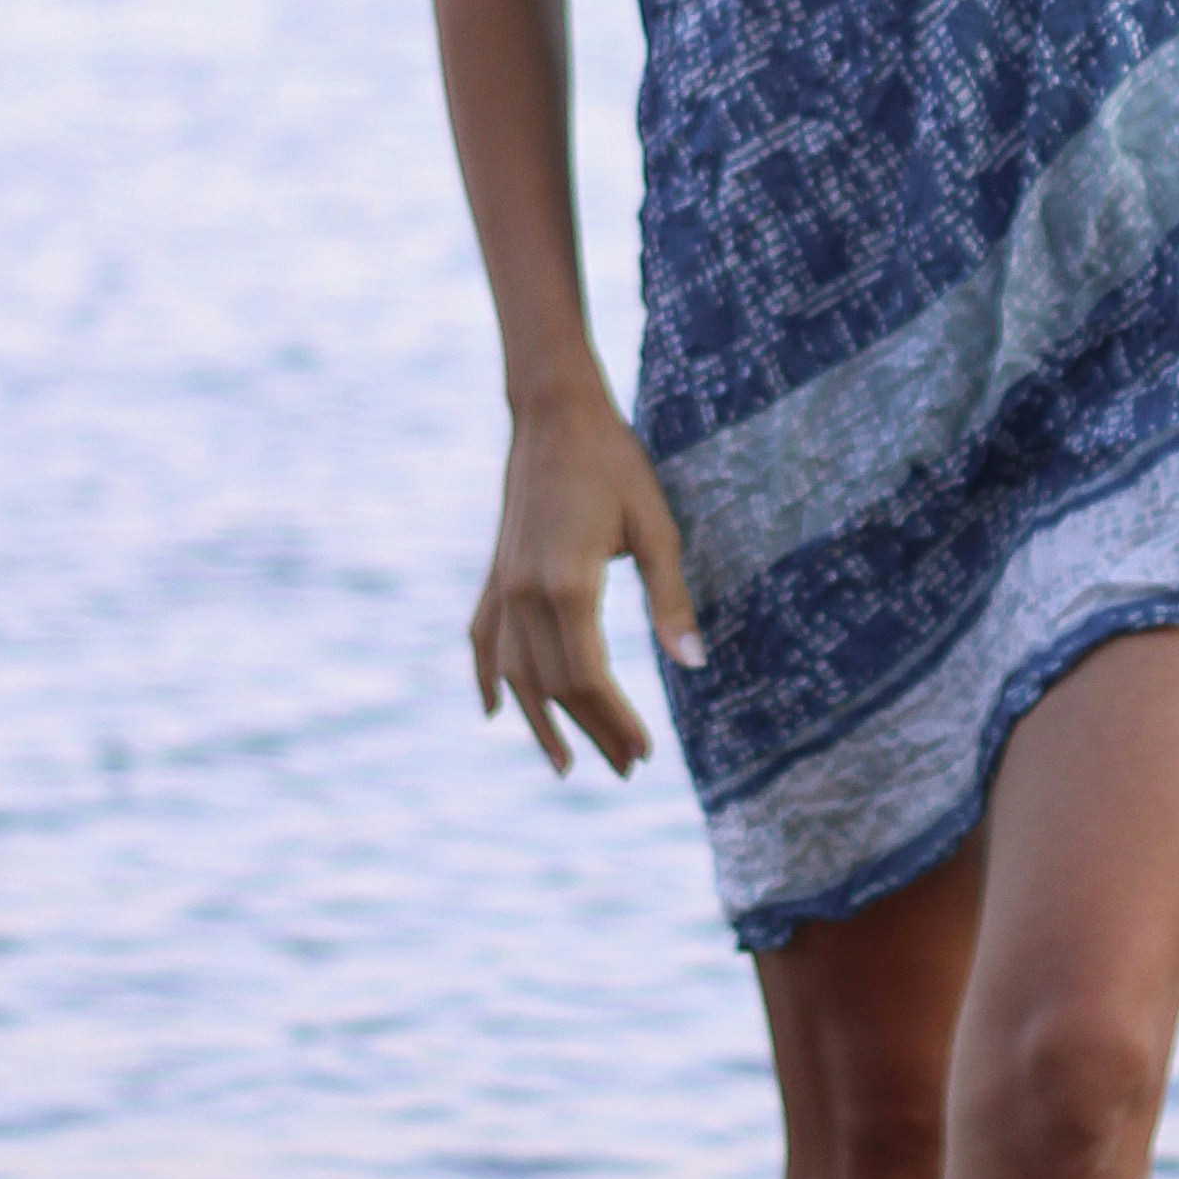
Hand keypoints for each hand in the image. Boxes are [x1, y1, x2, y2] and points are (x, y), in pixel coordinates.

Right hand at [471, 378, 704, 773]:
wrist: (554, 413)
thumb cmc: (614, 464)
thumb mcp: (656, 528)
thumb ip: (670, 600)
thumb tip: (695, 663)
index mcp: (567, 585)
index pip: (588, 678)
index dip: (615, 721)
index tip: (645, 751)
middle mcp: (525, 593)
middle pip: (554, 686)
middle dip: (591, 731)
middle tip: (628, 765)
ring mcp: (503, 585)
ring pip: (515, 674)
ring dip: (542, 723)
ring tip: (567, 763)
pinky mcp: (496, 573)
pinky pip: (483, 639)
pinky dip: (488, 679)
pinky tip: (495, 710)